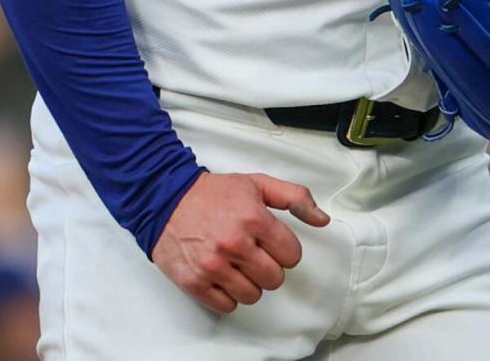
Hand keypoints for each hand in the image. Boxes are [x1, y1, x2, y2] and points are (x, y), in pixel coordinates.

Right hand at [152, 171, 329, 313]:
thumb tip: (323, 219)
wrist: (167, 199)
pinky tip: (223, 274)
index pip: (291, 254)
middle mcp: (234, 244)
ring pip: (253, 295)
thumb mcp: (257, 184)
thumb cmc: (214, 193)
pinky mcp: (195, 282)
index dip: (286, 249)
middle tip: (255, 253)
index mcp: (254, 218)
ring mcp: (213, 266)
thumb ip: (294, 198)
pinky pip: (227, 305)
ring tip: (238, 263)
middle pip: (274, 279)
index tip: (274, 243)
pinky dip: (228, 294)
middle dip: (269, 267)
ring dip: (250, 282)